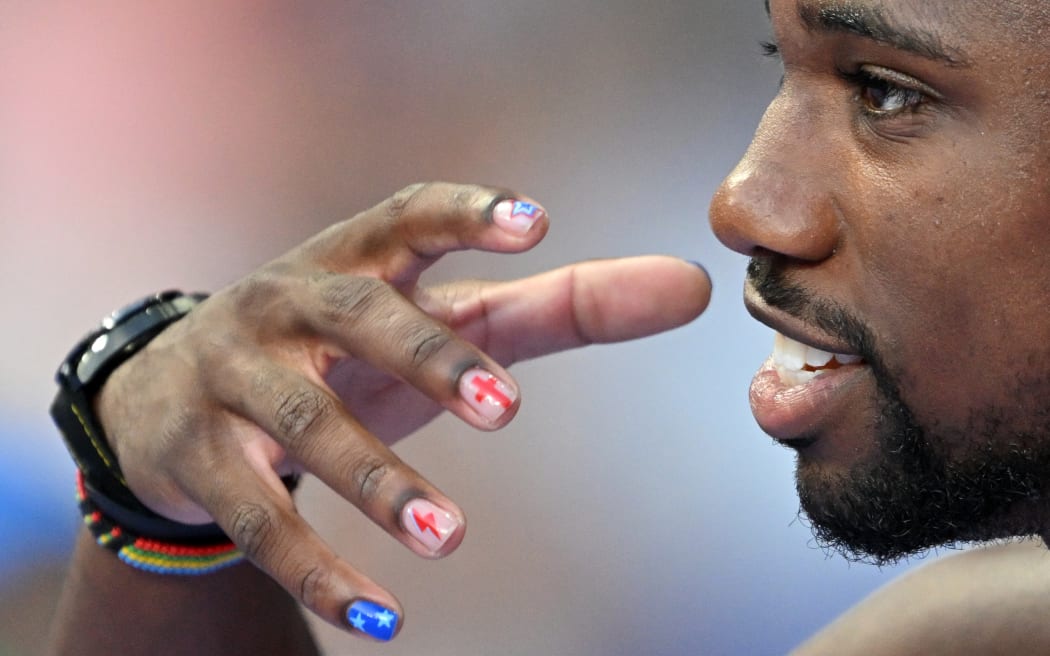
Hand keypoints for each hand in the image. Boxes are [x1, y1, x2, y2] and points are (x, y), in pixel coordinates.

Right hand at [94, 182, 710, 637]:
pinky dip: (316, 569)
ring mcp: (234, 376)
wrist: (171, 392)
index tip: (532, 222)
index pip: (407, 216)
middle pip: (355, 316)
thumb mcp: (437, 318)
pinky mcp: (199, 454)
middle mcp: (288, 302)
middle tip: (504, 409)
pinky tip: (381, 613)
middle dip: (428, 357)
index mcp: (355, 257)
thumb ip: (562, 304)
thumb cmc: (339, 346)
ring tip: (451, 534)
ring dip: (378, 480)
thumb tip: (690, 288)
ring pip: (304, 425)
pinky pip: (258, 519)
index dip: (463, 213)